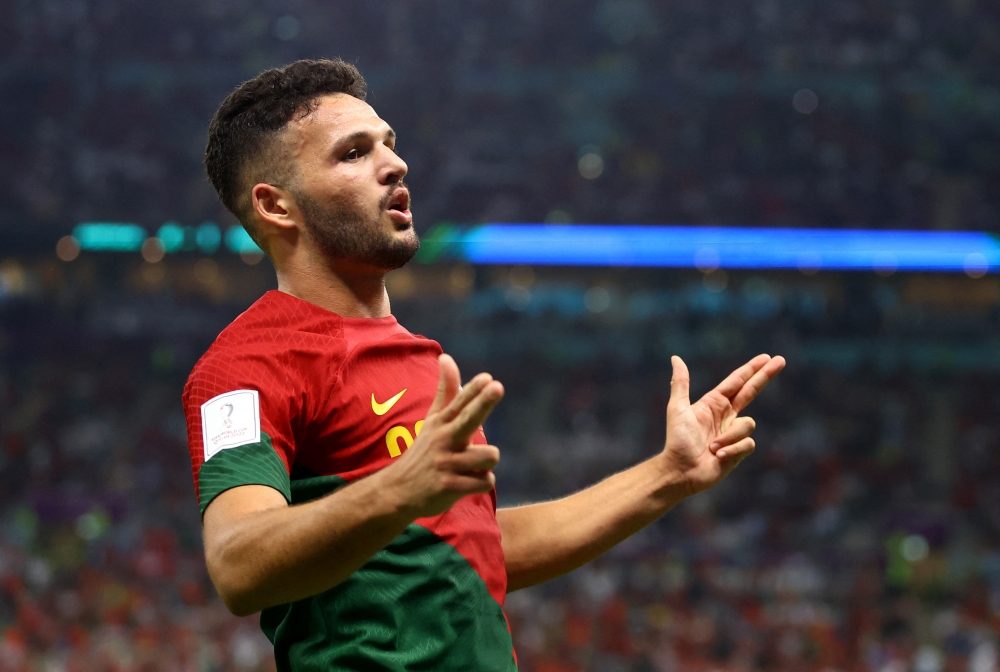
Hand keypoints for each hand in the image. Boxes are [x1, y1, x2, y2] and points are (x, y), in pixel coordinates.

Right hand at [382, 354, 504, 518]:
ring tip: (471, 467)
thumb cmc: (424, 451)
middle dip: (484, 403)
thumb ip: (446, 391)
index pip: (459, 401)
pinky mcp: (449, 487)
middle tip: (497, 387)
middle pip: (469, 418)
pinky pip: (485, 481)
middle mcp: (443, 439)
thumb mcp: (433, 420)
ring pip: (489, 456)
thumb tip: (446, 356)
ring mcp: (446, 463)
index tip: (487, 378)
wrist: (398, 492)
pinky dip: (482, 483)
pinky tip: (467, 483)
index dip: (474, 389)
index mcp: (441, 422)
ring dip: (487, 463)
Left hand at [662, 354, 784, 494]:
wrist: (681, 471)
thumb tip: (676, 358)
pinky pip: (748, 444)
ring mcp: (733, 433)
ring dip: (729, 436)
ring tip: (712, 447)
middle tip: (781, 360)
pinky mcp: (739, 451)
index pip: (737, 382)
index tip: (766, 358)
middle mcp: (726, 416)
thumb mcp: (677, 408)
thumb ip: (681, 383)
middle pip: (752, 391)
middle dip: (765, 376)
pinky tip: (718, 456)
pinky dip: (733, 449)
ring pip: (748, 425)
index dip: (751, 370)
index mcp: (713, 403)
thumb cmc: (677, 440)